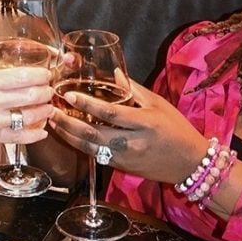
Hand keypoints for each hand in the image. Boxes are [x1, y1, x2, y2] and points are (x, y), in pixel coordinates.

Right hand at [0, 60, 55, 152]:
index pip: (23, 76)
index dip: (40, 74)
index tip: (45, 73)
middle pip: (32, 95)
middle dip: (46, 91)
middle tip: (50, 89)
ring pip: (30, 116)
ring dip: (44, 111)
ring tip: (49, 108)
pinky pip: (20, 138)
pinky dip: (35, 135)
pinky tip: (41, 132)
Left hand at [49, 79, 207, 183]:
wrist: (189, 163)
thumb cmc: (176, 128)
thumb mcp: (158, 104)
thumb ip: (133, 90)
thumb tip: (114, 73)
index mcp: (144, 123)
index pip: (109, 113)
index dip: (87, 104)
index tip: (68, 95)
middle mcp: (132, 142)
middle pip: (92, 134)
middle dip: (68, 123)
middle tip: (51, 110)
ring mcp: (124, 158)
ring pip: (89, 148)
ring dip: (68, 135)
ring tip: (53, 121)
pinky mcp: (120, 167)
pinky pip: (95, 154)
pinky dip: (78, 144)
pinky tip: (67, 134)